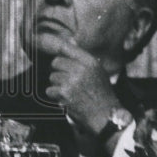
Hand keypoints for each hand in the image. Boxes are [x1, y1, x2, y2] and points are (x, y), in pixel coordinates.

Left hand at [40, 35, 117, 150]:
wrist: (106, 116)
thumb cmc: (102, 94)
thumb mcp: (98, 72)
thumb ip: (83, 58)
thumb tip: (69, 40)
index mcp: (90, 62)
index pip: (67, 48)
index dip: (58, 50)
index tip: (54, 53)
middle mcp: (81, 68)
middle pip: (56, 62)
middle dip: (58, 72)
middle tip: (67, 82)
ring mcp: (72, 80)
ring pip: (52, 77)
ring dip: (57, 86)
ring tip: (71, 93)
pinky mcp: (64, 92)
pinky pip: (50, 90)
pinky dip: (55, 96)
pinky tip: (67, 100)